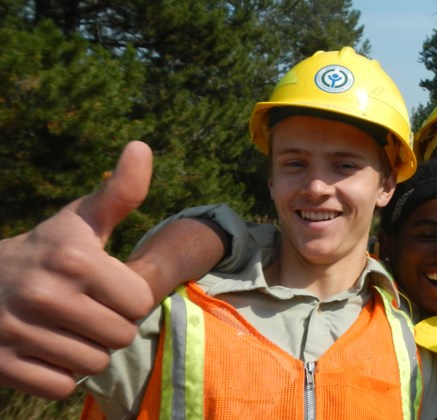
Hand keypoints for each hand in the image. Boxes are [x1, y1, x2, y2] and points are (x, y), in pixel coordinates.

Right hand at [0, 141, 154, 399]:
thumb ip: (119, 192)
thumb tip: (141, 147)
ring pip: (93, 364)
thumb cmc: (42, 252)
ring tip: (61, 328)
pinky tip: (41, 350)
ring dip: (83, 352)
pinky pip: (60, 386)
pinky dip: (57, 375)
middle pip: (120, 336)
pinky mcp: (1, 365)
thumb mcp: (79, 222)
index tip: (102, 288)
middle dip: (108, 327)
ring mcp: (17, 331)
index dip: (126, 299)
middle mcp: (43, 293)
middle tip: (81, 310)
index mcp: (73, 258)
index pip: (140, 303)